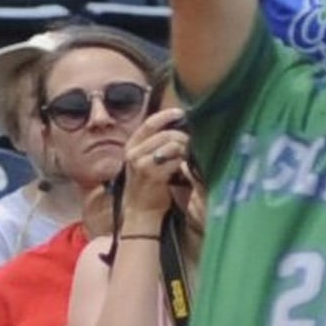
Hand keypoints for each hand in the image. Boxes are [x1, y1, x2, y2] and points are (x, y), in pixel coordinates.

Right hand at [118, 107, 193, 227]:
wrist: (141, 212)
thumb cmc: (148, 186)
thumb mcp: (146, 162)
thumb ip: (156, 146)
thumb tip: (178, 130)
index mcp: (132, 146)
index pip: (150, 123)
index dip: (166, 116)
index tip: (181, 112)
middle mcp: (134, 152)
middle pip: (165, 134)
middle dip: (182, 137)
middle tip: (193, 143)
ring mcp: (141, 163)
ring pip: (171, 145)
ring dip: (185, 149)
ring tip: (190, 155)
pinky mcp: (151, 174)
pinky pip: (174, 160)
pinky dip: (184, 161)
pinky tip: (187, 166)